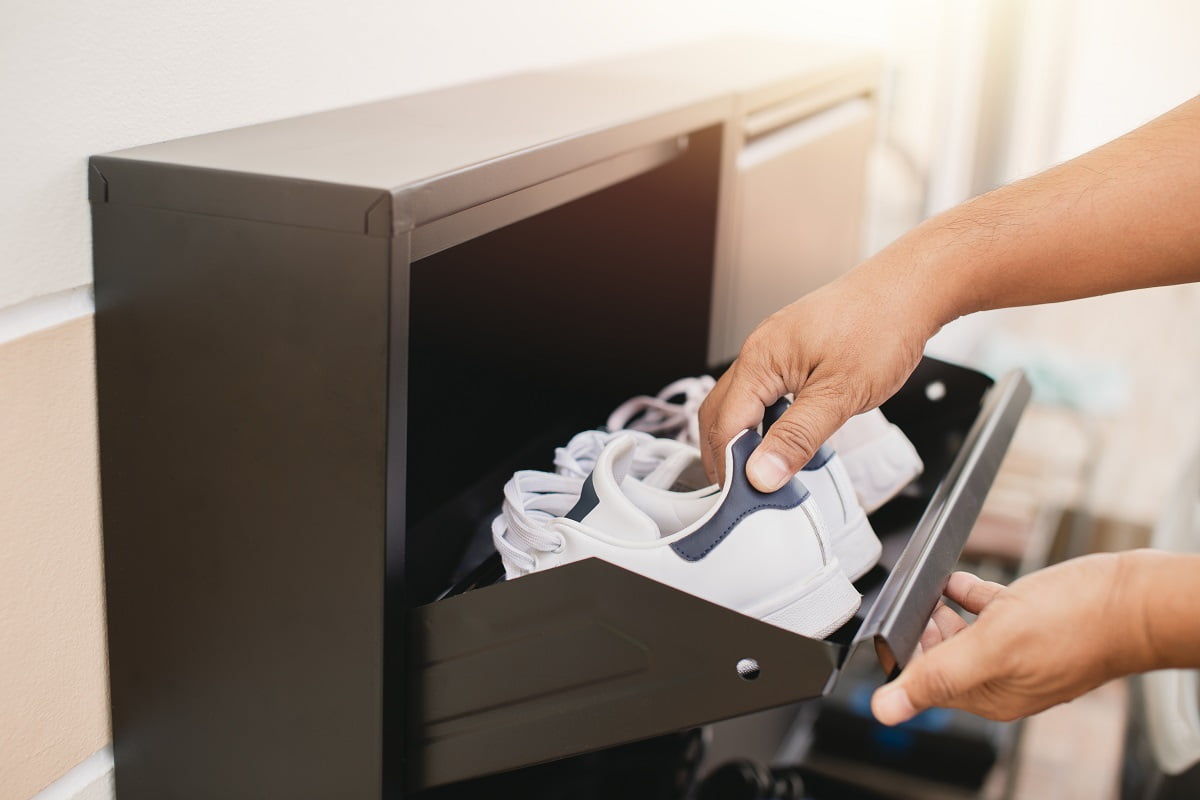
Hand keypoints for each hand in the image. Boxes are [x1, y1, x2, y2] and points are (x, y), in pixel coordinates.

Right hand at [697, 259, 939, 487]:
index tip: (741, 499)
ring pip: (740, 402)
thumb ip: (798, 437)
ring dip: (742, 438)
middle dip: (723, 455)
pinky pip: (761, 391)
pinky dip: (761, 421)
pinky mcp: (792, 351)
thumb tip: (761, 474)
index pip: (724, 425)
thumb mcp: (840, 394)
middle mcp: (759, 351)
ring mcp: (774, 349)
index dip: (728, 466)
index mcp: (760, 359)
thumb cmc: (881, 327)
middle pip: (720, 413)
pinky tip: (780, 437)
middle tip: (740, 493)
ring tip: (759, 472)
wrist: (911, 289)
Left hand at [871, 554, 1149, 724]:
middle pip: (946, 659)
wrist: (1137, 601)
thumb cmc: (1076, 625)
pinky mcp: (1036, 622)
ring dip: (942, 613)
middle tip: (910, 605)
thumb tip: (885, 710)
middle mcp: (1006, 677)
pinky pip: (990, 611)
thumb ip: (937, 676)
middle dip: (925, 632)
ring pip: (967, 634)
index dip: (909, 655)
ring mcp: (1023, 650)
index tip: (897, 627)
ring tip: (926, 592)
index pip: (931, 684)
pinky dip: (968, 596)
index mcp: (991, 695)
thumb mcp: (993, 647)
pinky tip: (955, 580)